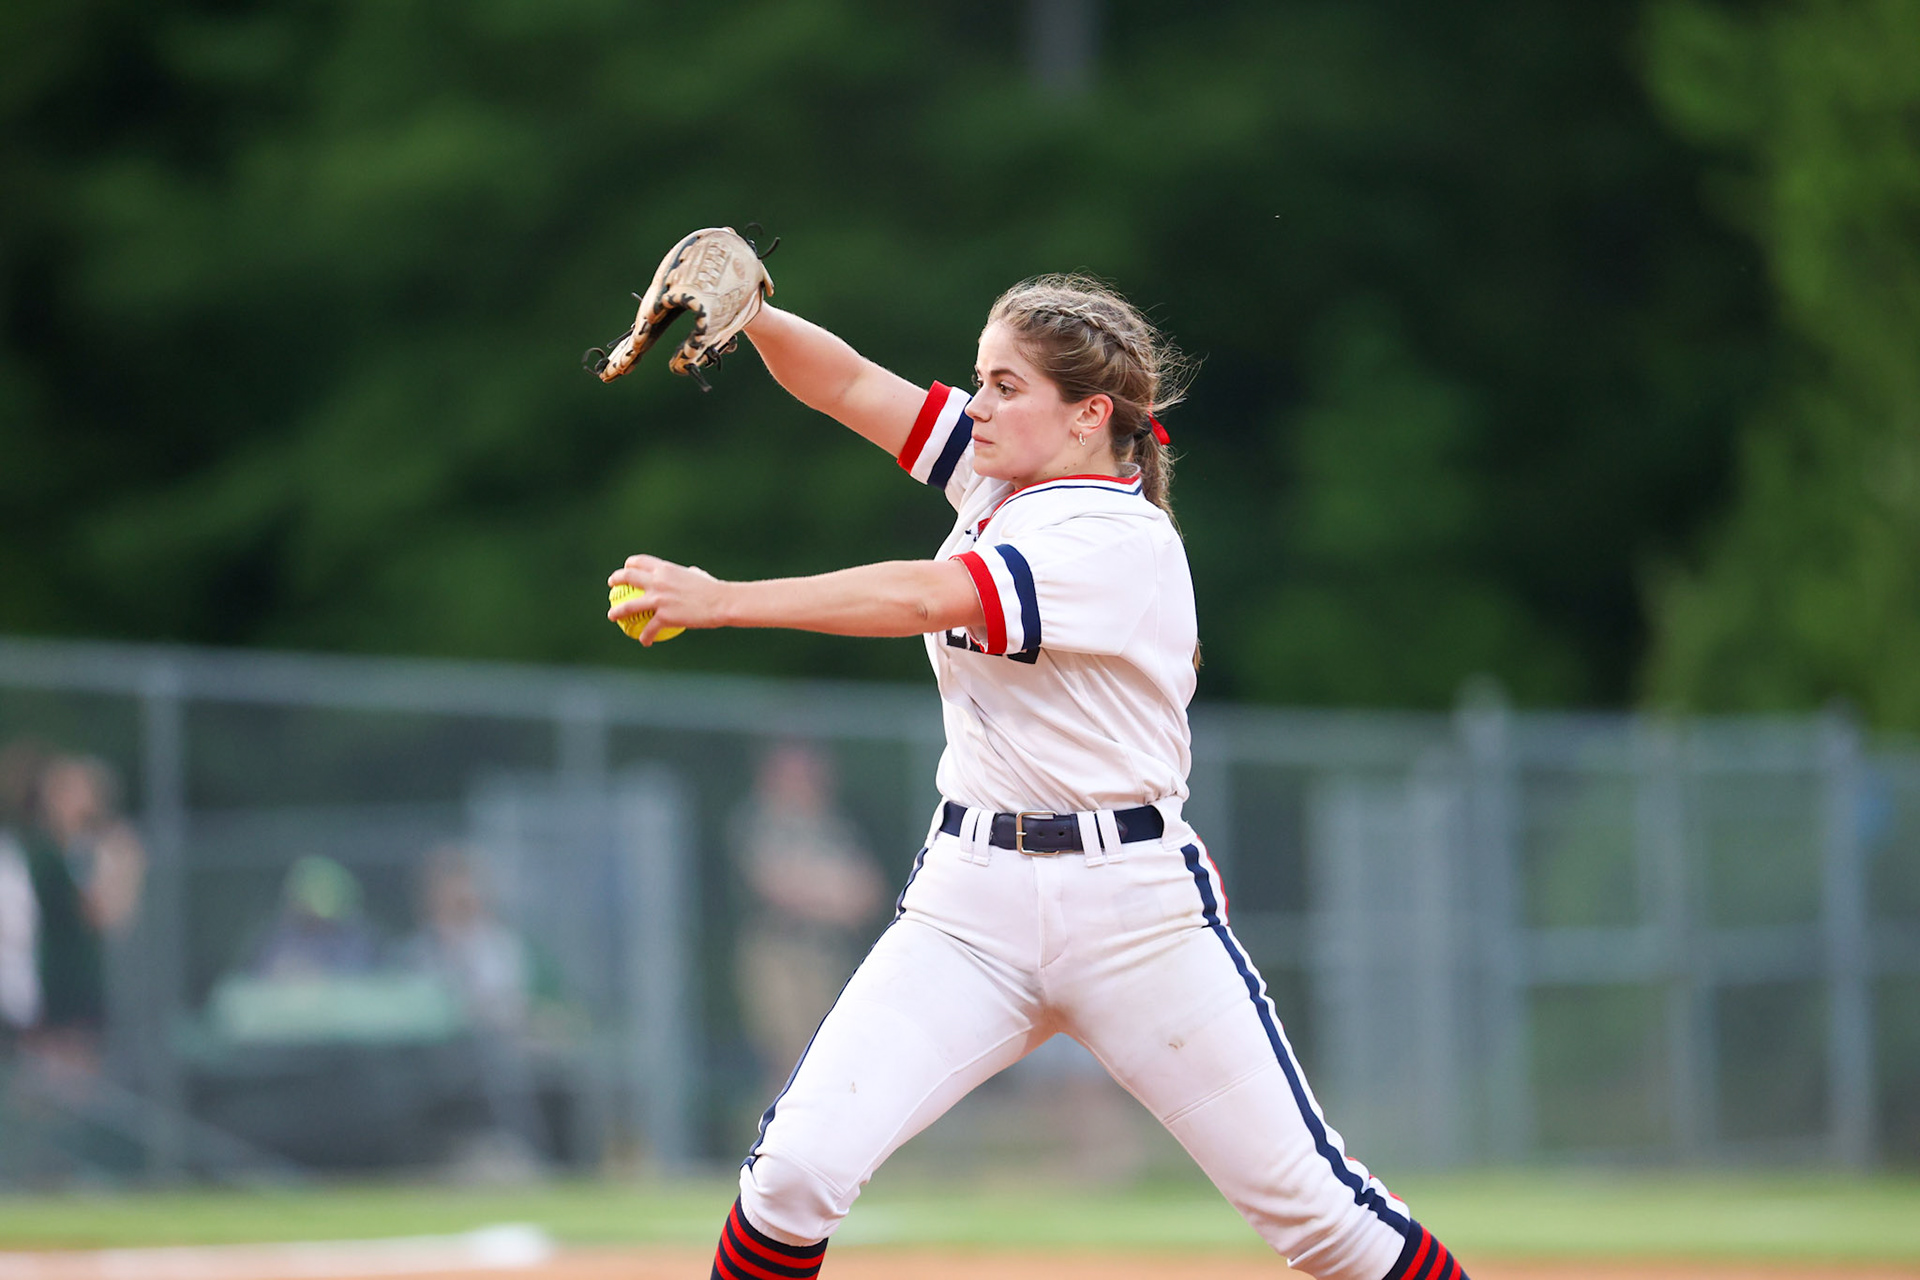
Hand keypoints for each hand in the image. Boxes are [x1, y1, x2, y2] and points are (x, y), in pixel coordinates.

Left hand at [608, 555, 726, 644]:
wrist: (720, 602)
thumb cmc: (714, 589)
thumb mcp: (700, 576)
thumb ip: (692, 573)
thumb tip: (692, 572)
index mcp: (665, 569)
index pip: (640, 562)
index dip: (629, 564)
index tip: (626, 569)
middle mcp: (658, 581)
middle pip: (628, 577)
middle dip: (616, 579)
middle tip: (611, 585)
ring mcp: (659, 599)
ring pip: (628, 605)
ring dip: (617, 611)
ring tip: (612, 615)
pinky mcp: (664, 616)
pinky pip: (648, 629)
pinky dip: (645, 637)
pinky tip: (644, 642)